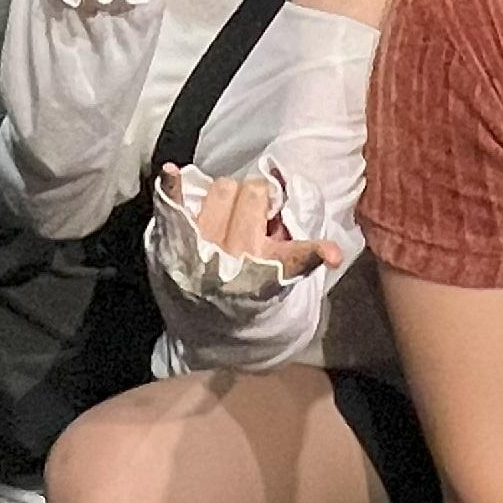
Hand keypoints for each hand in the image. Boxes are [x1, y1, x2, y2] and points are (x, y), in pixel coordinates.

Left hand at [169, 162, 342, 273]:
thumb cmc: (249, 290)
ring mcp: (202, 250)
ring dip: (224, 196)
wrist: (206, 329)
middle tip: (252, 214)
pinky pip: (171, 207)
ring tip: (223, 216)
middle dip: (256, 197)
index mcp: (271, 268)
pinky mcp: (173, 245)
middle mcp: (237, 259)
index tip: (331, 254)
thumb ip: (292, 244)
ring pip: (221, 189)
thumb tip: (293, 210)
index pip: (299, 257)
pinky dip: (172, 188)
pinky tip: (171, 173)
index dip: (317, 252)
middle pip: (253, 193)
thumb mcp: (280, 277)